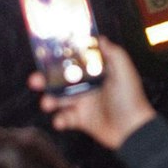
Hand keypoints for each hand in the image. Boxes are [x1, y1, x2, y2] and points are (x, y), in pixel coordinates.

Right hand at [30, 38, 155, 150]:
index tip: (45, 55)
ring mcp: (82, 103)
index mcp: (94, 73)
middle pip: (60, 80)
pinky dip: (59, 120)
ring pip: (58, 99)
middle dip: (45, 80)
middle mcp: (86, 86)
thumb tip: (100, 38)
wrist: (133, 129)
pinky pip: (64, 118)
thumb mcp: (124, 70)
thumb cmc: (130, 98)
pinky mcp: (80, 120)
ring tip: (47, 103)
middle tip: (35, 80)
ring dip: (49, 100)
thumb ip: (113, 53)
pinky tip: (61, 121)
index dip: (59, 59)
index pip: (73, 62)